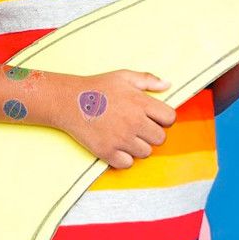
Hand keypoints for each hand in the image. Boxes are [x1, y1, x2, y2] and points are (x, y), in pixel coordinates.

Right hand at [55, 70, 175, 169]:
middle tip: (138, 128)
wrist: (68, 101)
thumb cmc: (97, 87)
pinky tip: (116, 146)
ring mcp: (120, 138)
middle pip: (160, 139)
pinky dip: (123, 158)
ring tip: (125, 136)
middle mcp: (134, 122)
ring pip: (145, 153)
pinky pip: (127, 163)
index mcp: (140, 103)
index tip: (154, 118)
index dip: (164, 119)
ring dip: (138, 147)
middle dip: (152, 134)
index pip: (170, 119)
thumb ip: (148, 79)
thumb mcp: (124, 76)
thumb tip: (168, 85)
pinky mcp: (107, 152)